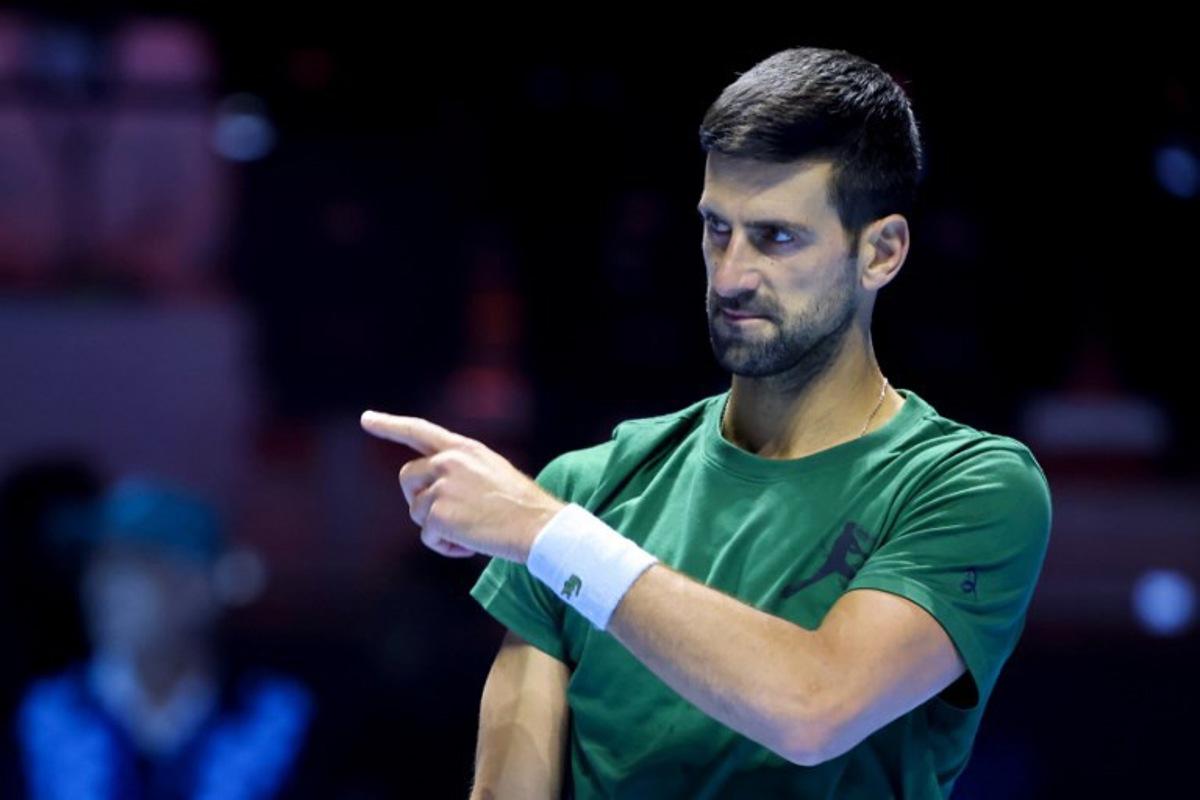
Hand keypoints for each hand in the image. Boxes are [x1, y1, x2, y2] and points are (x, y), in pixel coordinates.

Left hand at [360, 410, 565, 561]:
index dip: (390, 425)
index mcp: (462, 448)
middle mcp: (447, 462)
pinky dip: (445, 546)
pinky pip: (428, 536)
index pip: (419, 430)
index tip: (367, 419)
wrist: (537, 524)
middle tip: (446, 517)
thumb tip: (434, 488)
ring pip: (417, 511)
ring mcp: (440, 487)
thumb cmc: (520, 504)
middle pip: (408, 478)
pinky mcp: (437, 514)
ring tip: (470, 531)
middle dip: (419, 498)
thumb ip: (460, 470)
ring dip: (438, 527)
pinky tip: (469, 545)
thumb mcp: (491, 470)